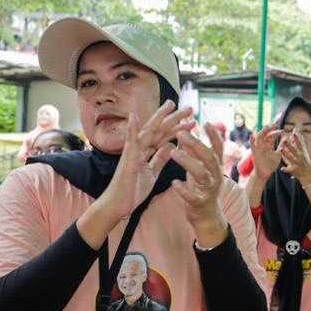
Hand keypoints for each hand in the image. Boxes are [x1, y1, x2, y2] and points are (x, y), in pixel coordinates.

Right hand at [98, 101, 193, 220]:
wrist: (118, 205)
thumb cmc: (133, 189)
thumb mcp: (152, 172)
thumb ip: (159, 158)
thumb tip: (170, 146)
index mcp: (146, 152)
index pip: (164, 136)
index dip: (177, 127)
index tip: (191, 120)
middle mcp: (139, 148)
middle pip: (159, 129)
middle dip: (174, 118)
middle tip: (189, 108)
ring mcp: (132, 152)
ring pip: (148, 131)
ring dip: (159, 117)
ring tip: (172, 105)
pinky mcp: (126, 159)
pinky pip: (129, 142)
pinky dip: (131, 129)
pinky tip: (134, 116)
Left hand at [170, 131, 227, 246]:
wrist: (207, 216)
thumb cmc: (201, 188)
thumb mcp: (200, 168)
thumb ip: (194, 152)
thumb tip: (186, 130)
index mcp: (216, 167)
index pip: (218, 148)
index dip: (214, 135)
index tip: (206, 122)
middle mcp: (215, 177)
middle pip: (209, 158)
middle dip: (196, 144)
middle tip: (181, 133)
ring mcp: (209, 190)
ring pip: (201, 174)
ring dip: (188, 162)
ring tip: (173, 153)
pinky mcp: (200, 203)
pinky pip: (193, 196)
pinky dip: (184, 190)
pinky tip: (174, 183)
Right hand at [250, 124, 282, 179]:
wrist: (265, 173)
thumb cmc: (271, 165)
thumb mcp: (278, 155)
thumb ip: (281, 147)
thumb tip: (286, 139)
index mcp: (268, 145)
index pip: (272, 136)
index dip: (276, 132)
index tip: (282, 131)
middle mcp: (263, 145)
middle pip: (265, 134)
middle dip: (269, 129)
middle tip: (274, 125)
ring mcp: (258, 148)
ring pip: (259, 138)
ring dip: (262, 132)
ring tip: (265, 127)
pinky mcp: (255, 153)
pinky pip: (252, 146)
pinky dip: (251, 140)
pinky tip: (252, 135)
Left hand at [278, 130, 310, 182]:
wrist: (309, 175)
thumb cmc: (304, 161)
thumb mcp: (303, 151)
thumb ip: (299, 141)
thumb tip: (296, 130)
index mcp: (302, 152)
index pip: (300, 144)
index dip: (297, 138)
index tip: (294, 131)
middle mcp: (300, 157)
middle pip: (294, 150)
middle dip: (290, 145)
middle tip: (284, 139)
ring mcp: (297, 163)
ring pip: (290, 158)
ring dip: (286, 154)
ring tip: (280, 150)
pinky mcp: (294, 170)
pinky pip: (289, 170)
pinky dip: (286, 169)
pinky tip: (282, 168)